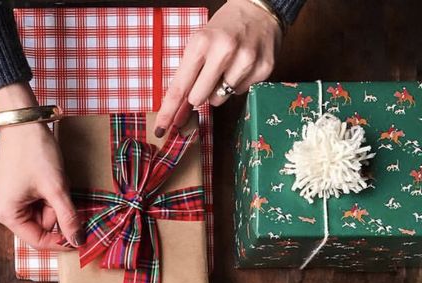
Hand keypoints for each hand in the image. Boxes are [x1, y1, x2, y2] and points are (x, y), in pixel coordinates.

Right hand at [0, 82, 83, 249]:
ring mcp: (11, 200)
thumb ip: (68, 218)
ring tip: (55, 180)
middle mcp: (5, 212)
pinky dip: (50, 194)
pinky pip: (39, 202)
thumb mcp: (56, 188)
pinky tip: (50, 178)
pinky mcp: (17, 190)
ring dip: (55, 202)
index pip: (38, 241)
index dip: (60, 241)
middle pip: (41, 227)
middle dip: (57, 213)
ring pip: (43, 214)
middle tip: (61, 191)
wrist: (23, 119)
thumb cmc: (34, 151)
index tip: (80, 236)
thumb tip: (78, 241)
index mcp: (8, 215)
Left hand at [156, 0, 281, 135]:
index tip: (160, 129)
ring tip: (227, 68)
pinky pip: (240, 93)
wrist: (258, 8)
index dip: (168, 111)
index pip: (180, 87)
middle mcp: (224, 51)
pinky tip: (241, 67)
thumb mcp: (199, 44)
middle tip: (207, 76)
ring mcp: (246, 60)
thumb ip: (186, 78)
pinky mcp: (263, 68)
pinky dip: (237, 85)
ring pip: (220, 99)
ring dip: (219, 90)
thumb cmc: (224, 28)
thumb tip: (176, 115)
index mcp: (202, 43)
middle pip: (199, 98)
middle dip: (198, 94)